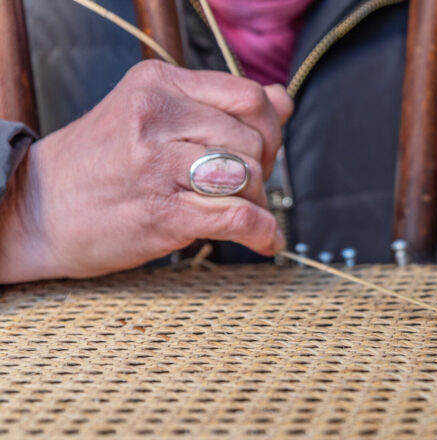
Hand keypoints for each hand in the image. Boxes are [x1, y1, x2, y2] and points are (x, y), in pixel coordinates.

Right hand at [0, 60, 293, 282]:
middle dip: (262, 171)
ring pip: (249, 176)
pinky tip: (264, 241)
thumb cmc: (102, 166)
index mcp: (157, 84)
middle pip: (253, 140)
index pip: (249, 97)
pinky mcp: (164, 212)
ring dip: (257, 203)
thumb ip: (219, 108)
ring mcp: (158, 165)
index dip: (267, 129)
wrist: (35, 210)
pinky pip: (239, 217)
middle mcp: (157, 117)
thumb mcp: (153, 118)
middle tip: (242, 189)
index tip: (255, 153)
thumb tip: (283, 101)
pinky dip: (262, 233)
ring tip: (240, 213)